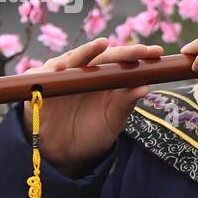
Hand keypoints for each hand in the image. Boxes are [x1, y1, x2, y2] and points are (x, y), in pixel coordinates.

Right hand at [19, 37, 162, 178]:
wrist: (66, 153)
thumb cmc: (93, 133)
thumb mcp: (112, 121)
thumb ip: (125, 104)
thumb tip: (145, 88)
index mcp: (106, 79)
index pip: (122, 61)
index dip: (138, 55)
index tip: (157, 52)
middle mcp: (85, 72)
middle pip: (102, 56)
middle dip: (120, 51)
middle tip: (137, 50)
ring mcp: (63, 75)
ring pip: (74, 59)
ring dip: (86, 52)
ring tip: (100, 45)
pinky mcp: (40, 84)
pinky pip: (45, 74)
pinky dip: (53, 70)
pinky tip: (62, 67)